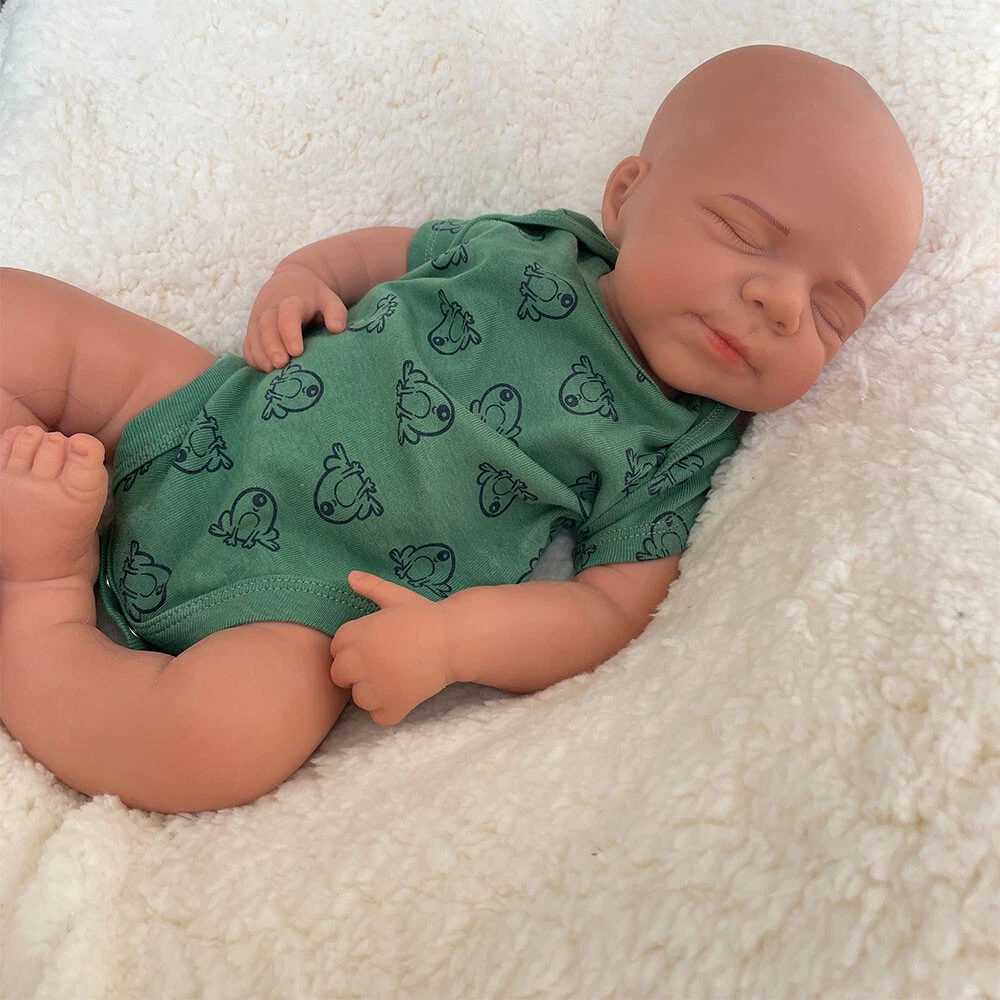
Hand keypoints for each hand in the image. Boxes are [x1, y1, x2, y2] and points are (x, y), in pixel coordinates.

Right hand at [243, 264, 348, 371]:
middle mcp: (271, 310)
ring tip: (270, 371)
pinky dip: (253, 358)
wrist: (291, 285)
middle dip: (272, 346)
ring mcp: (259, 321)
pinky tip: (263, 370)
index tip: (297, 351)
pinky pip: (248, 345)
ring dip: (261, 355)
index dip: (290, 333)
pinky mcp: (253, 332)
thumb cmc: (313, 299)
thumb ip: (336, 312)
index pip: (288, 315)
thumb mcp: (329, 299)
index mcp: (292, 302)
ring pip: (255, 337)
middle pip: (267, 327)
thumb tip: (337, 328)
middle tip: (281, 364)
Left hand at [330, 571, 454, 725]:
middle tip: (384, 664)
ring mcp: (375, 687)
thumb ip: (372, 588)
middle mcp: (358, 662)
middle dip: (357, 672)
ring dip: (373, 693)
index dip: (354, 649)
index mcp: (354, 634)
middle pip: (340, 676)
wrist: (454, 639)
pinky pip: (379, 717)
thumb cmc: (425, 616)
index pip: (335, 650)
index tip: (375, 646)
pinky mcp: (393, 707)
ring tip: (396, 678)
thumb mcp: (397, 597)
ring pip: (359, 699)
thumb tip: (350, 576)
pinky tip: (403, 695)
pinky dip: (389, 711)